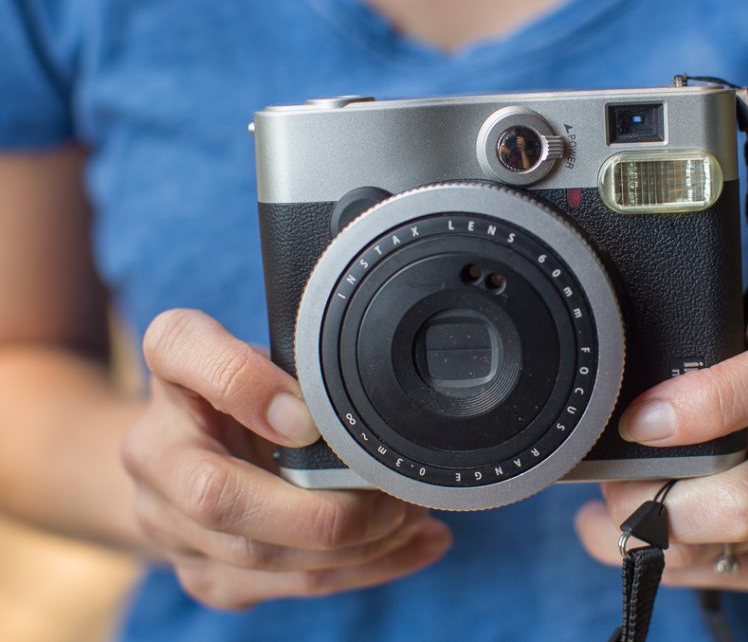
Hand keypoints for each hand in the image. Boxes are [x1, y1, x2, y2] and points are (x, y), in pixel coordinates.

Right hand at [122, 309, 450, 608]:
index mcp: (171, 363)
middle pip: (216, 495)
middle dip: (322, 509)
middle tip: (393, 496)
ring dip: (354, 545)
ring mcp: (167, 521)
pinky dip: (362, 568)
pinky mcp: (203, 573)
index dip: (244, 384)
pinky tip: (411, 546)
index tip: (306, 416)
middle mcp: (152, 446)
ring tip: (412, 519)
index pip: (180, 347)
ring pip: (258, 555)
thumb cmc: (254, 391)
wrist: (191, 455)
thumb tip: (376, 412)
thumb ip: (309, 364)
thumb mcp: (277, 353)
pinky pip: (285, 584)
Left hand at [574, 314, 747, 591]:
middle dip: (652, 503)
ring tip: (619, 508)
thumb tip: (604, 415)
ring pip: (715, 548)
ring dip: (647, 535)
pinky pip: (712, 576)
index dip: (698, 407)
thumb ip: (686, 367)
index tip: (638, 422)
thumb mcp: (739, 356)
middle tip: (614, 485)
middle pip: (741, 503)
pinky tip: (642, 536)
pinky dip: (658, 560)